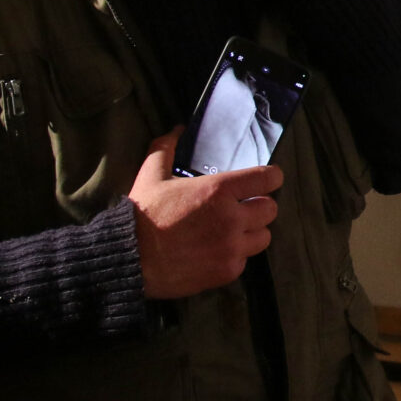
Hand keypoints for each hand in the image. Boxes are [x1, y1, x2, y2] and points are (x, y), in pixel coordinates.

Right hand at [128, 129, 282, 299]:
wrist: (128, 258)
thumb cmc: (142, 214)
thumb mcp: (151, 175)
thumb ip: (166, 148)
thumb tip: (177, 129)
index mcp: (218, 190)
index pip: (268, 178)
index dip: (271, 177)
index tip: (268, 179)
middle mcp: (231, 218)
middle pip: (271, 209)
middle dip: (260, 206)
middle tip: (243, 208)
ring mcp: (231, 247)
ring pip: (263, 237)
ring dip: (252, 232)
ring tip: (233, 231)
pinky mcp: (226, 271)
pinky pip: (245, 261)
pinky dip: (235, 256)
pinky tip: (217, 251)